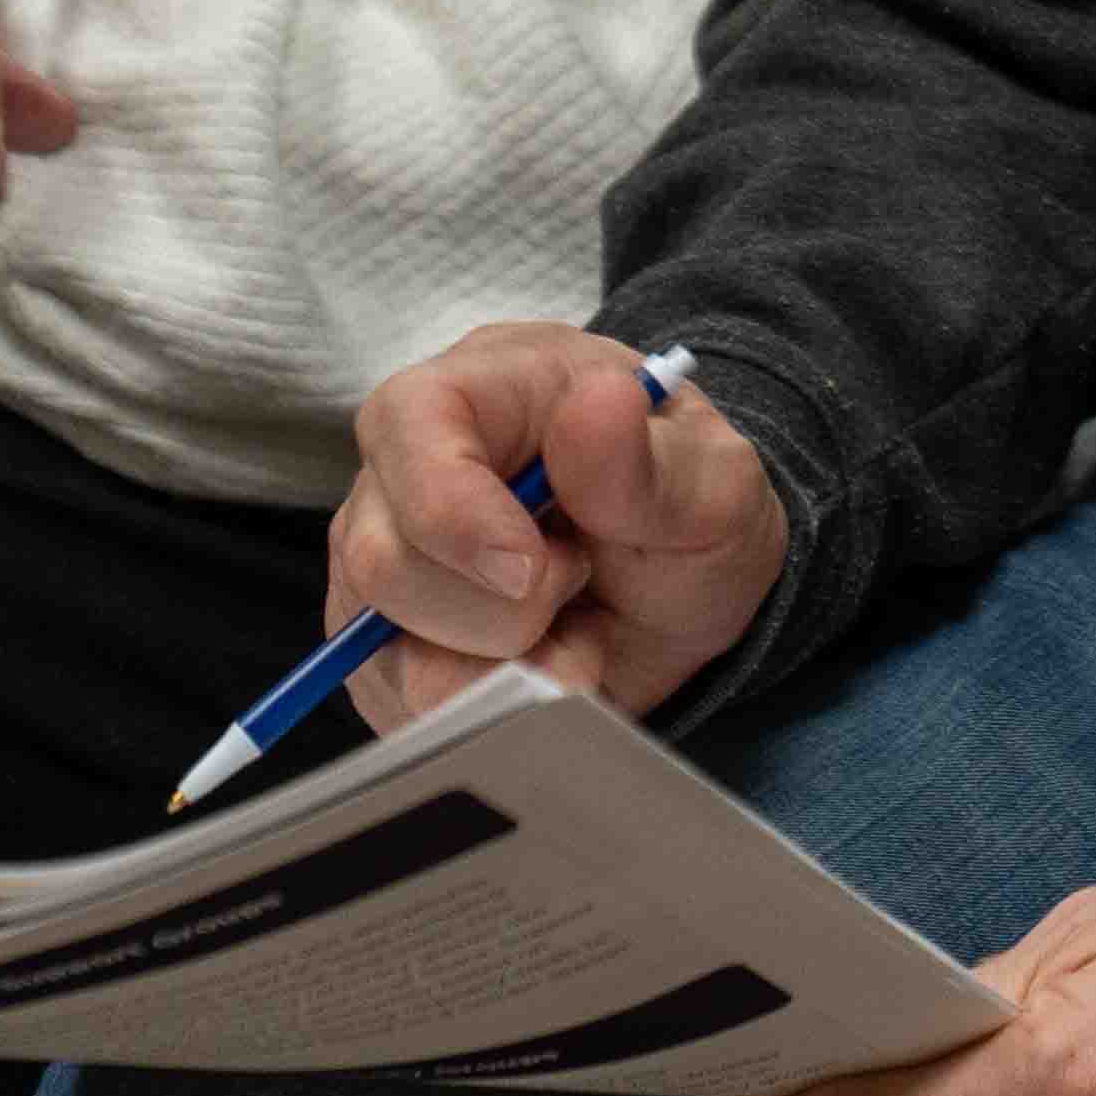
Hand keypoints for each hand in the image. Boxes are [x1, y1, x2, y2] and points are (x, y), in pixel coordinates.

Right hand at [327, 322, 786, 734]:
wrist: (687, 590)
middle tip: (581, 582)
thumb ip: (650, 461)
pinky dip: (490, 707)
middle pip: (385, 559)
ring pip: (389, 647)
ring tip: (576, 633)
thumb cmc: (685, 505)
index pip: (409, 423)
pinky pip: (407, 704)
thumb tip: (597, 402)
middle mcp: (407, 470)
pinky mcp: (387, 648)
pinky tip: (544, 669)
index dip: (455, 509)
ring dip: (504, 665)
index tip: (534, 570)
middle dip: (502, 609)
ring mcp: (387, 562)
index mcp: (482, 388)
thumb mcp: (709, 483)